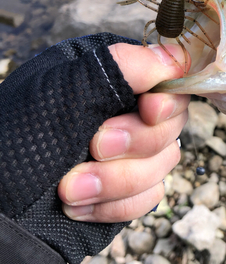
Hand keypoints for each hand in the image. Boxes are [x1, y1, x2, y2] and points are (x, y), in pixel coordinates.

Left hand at [58, 43, 189, 222]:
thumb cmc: (15, 139)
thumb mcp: (60, 92)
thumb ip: (119, 68)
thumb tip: (173, 58)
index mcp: (115, 77)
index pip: (170, 79)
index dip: (168, 98)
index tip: (148, 110)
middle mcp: (129, 111)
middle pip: (172, 124)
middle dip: (135, 142)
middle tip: (94, 147)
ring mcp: (133, 152)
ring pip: (165, 163)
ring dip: (118, 180)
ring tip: (70, 188)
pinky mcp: (131, 188)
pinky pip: (151, 196)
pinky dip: (117, 205)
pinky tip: (80, 205)